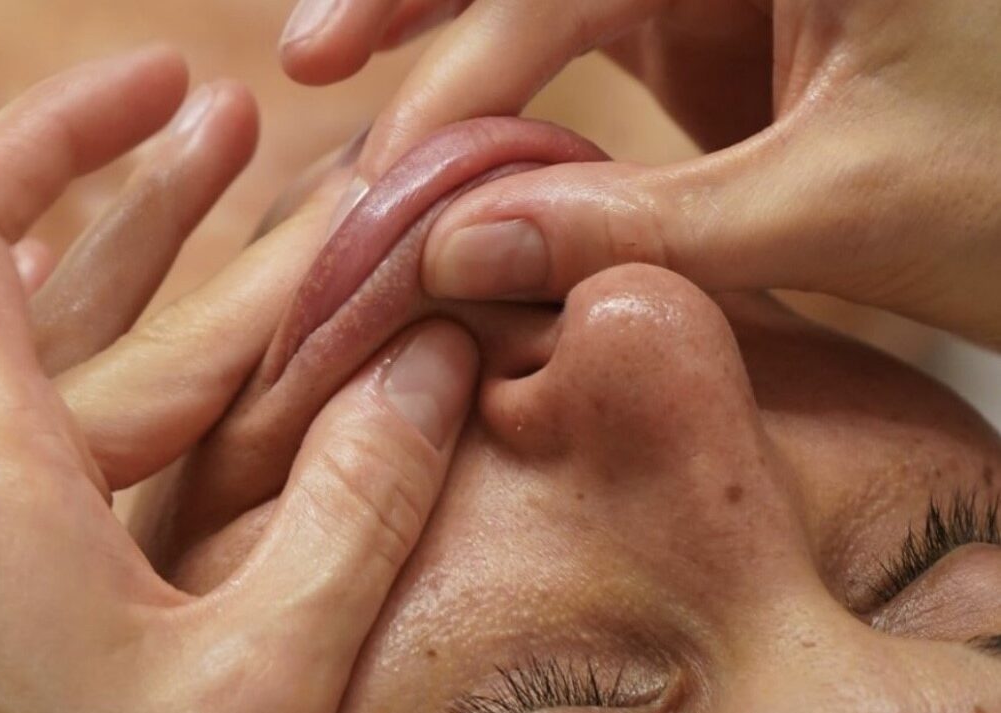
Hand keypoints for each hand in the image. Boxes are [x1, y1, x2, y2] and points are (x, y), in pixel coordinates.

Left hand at [0, 48, 477, 712]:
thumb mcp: (262, 676)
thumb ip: (352, 505)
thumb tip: (427, 361)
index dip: (62, 131)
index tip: (165, 79)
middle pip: (37, 305)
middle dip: (144, 213)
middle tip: (247, 139)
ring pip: (51, 396)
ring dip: (145, 313)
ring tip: (243, 224)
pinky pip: (54, 480)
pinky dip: (133, 416)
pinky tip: (207, 395)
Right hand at [279, 0, 1000, 345]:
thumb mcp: (836, 212)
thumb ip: (634, 229)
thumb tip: (458, 251)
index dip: (464, 89)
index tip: (391, 193)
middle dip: (424, 1)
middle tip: (313, 57)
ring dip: (461, 39)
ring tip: (344, 69)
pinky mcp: (727, 32)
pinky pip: (594, 38)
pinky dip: (521, 83)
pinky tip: (462, 134)